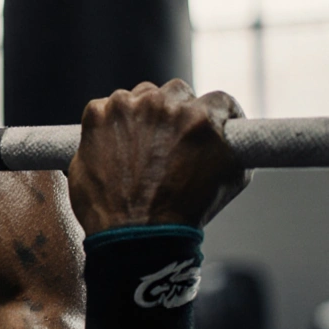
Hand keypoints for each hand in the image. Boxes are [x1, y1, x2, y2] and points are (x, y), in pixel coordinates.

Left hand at [67, 79, 250, 235]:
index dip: (213, 115)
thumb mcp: (232, 179)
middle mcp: (163, 104)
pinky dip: (108, 124)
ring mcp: (126, 108)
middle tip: (168, 141)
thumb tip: (230, 133)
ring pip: (139, 96)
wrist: (136, 235)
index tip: (206, 126)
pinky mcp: (96, 116)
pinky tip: (113, 148)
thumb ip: (232, 145)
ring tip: (138, 148)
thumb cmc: (185, 214)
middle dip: (174, 113)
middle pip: (175, 93)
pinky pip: (104, 108)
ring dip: (141, 115)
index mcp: (200, 117)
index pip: (216, 100)